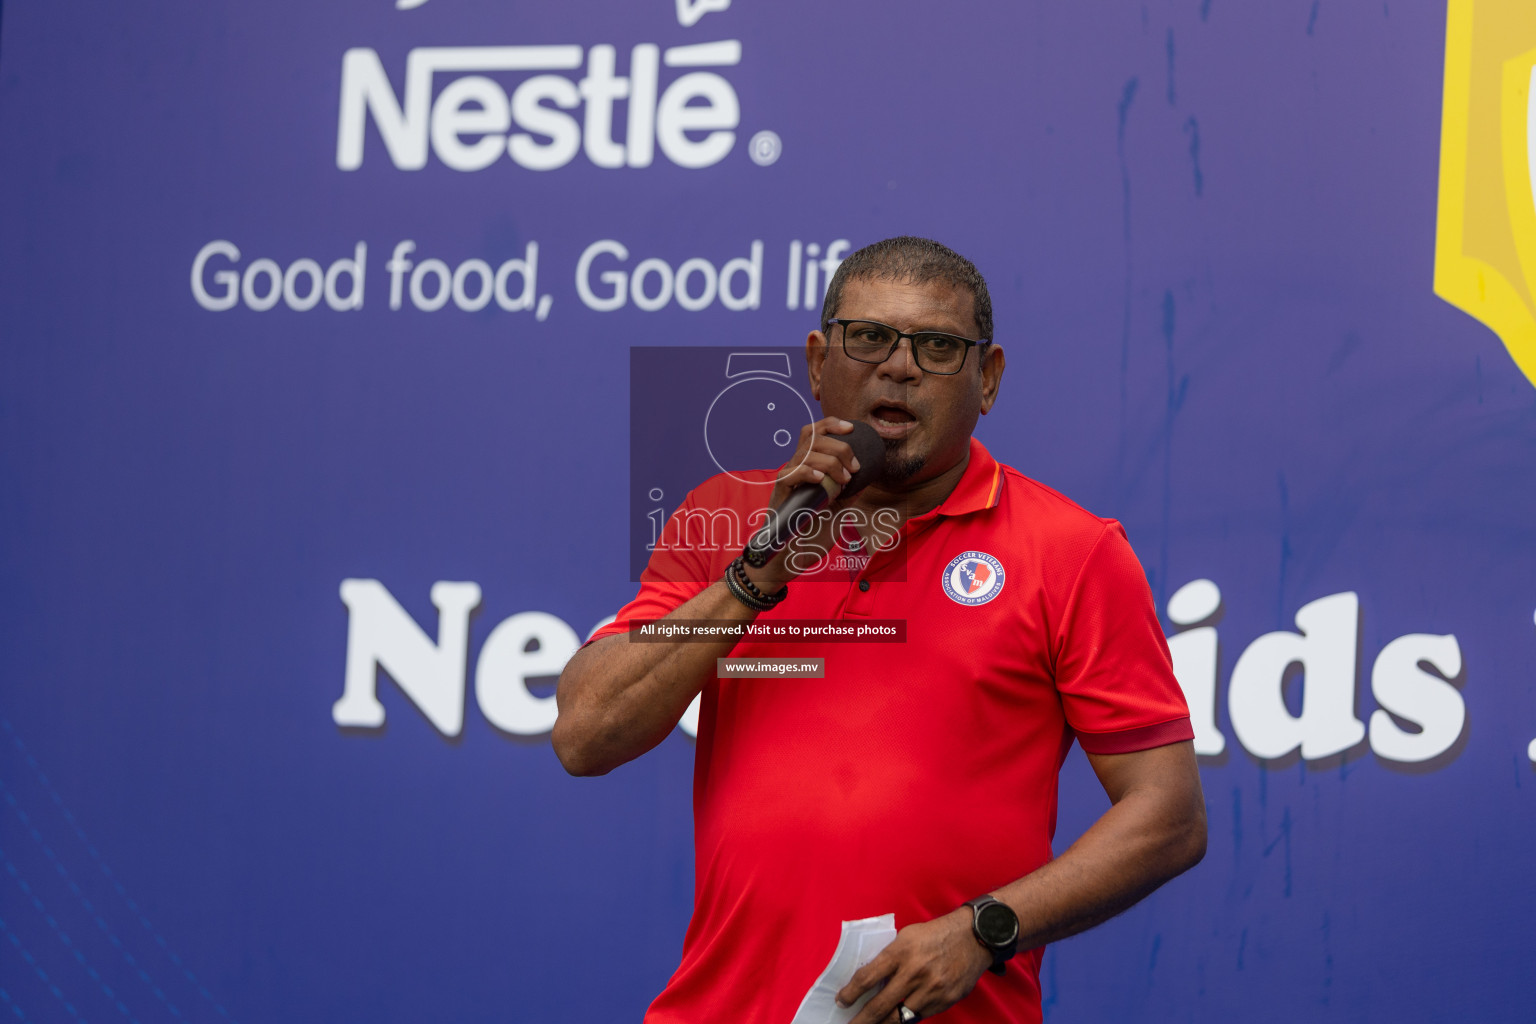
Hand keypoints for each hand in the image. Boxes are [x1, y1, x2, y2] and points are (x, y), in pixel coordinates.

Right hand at [744, 417, 859, 588]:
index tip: (852, 428)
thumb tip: (868, 475)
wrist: (792, 558)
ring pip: (805, 452)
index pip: (814, 433)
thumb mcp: (839, 509)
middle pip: (812, 437)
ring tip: (843, 480)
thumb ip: (849, 491)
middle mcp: (795, 469)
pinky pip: (790, 474)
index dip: (831, 424)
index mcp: (808, 467)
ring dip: (830, 462)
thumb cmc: (812, 534)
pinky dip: (808, 472)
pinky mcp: (779, 494)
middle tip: (854, 467)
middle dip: (839, 446)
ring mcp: (787, 480)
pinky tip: (822, 481)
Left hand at [836, 909, 992, 1023]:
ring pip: (900, 1017)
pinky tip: (899, 1016)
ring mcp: (931, 989)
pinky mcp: (945, 1001)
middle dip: (861, 1020)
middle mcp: (914, 972)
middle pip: (880, 1005)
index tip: (841, 1001)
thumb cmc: (935, 935)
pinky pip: (920, 1016)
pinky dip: (908, 1016)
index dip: (850, 993)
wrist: (973, 937)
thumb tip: (869, 981)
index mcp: (900, 951)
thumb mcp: (906, 936)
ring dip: (884, 1023)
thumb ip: (889, 958)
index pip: (867, 977)